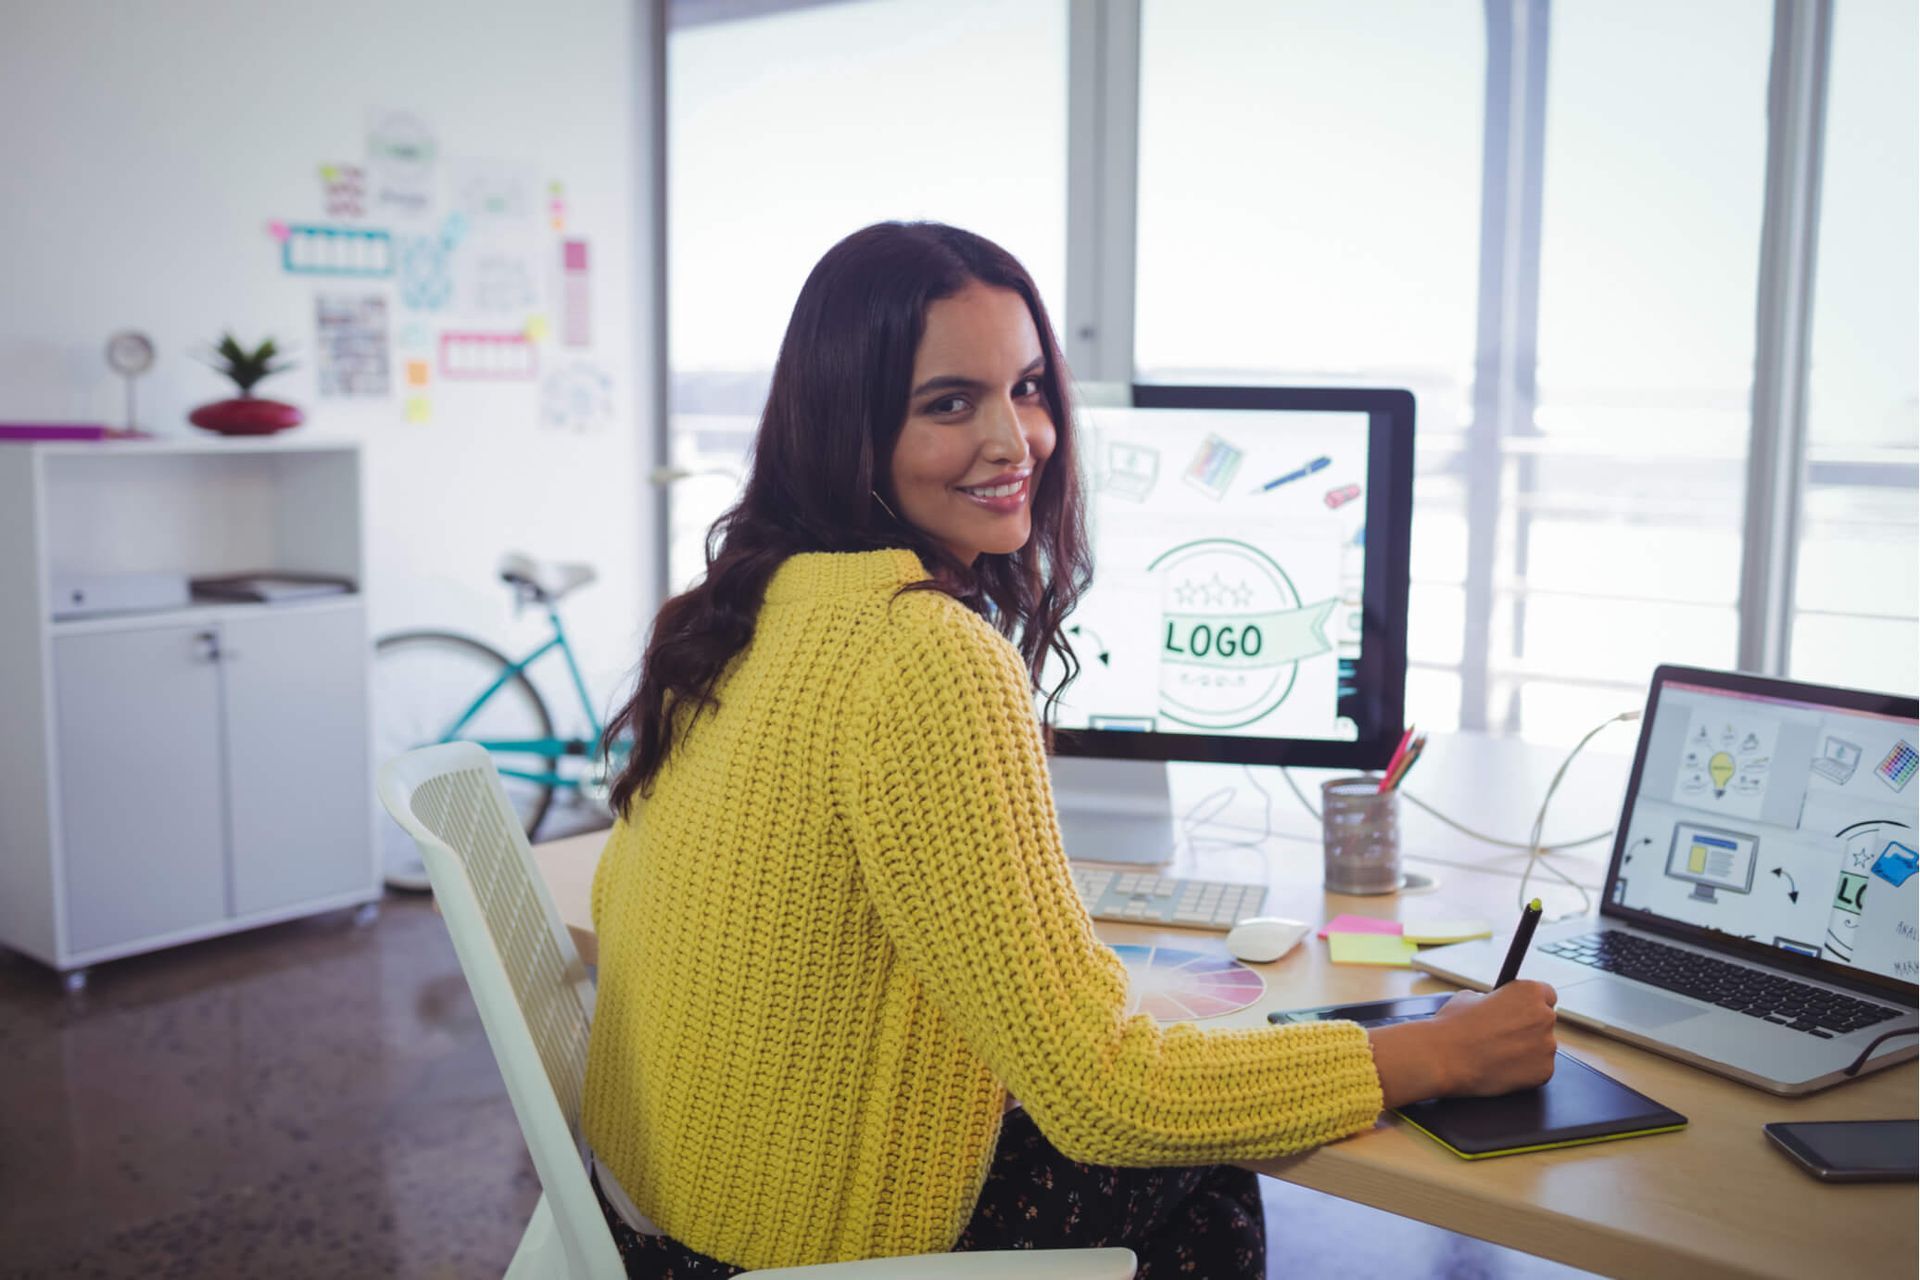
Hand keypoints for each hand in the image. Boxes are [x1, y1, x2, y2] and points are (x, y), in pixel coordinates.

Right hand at [1428, 982, 1558, 1096]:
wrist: (1443, 1058)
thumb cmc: (1453, 1026)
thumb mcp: (1470, 997)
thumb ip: (1492, 999)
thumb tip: (1497, 1006)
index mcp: (1530, 992)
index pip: (1546, 995)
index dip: (1531, 1004)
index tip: (1521, 1011)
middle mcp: (1545, 1016)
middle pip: (1545, 1021)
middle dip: (1528, 1027)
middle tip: (1504, 1035)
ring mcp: (1547, 1046)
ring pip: (1542, 1047)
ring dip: (1526, 1050)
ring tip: (1497, 1054)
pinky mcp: (1544, 1072)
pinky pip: (1539, 1069)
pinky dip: (1525, 1071)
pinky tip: (1502, 1068)